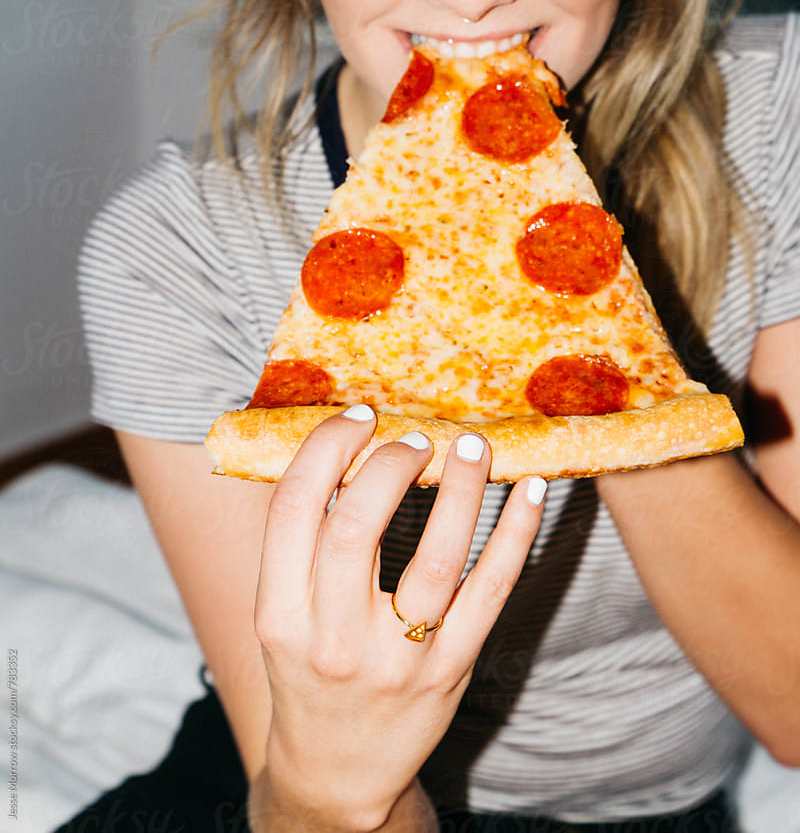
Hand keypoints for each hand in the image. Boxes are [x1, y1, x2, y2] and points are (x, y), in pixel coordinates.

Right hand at [253, 406, 545, 831]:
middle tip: (414, 438)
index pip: (294, 509)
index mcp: (280, 615)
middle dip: (389, 464)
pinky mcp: (452, 670)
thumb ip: (301, 543)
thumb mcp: (281, 616)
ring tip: (472, 447)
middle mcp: (332, 639)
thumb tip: (339, 444)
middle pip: (357, 526)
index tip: (358, 417)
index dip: (327, 449)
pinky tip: (530, 490)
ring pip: (437, 558)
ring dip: (461, 490)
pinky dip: (517, 534)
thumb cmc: (308, 673)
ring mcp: (398, 659)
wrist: (337, 775)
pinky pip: (491, 591)